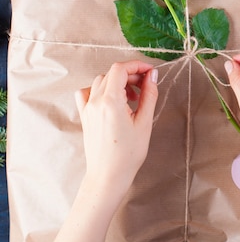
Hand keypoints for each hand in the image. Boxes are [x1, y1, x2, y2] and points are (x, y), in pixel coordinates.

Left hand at [75, 60, 157, 199]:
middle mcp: (95, 101)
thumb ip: (149, 95)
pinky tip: (112, 100)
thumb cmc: (127, 154)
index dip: (137, 65)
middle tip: (146, 85)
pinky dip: (99, 90)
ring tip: (133, 97)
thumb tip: (152, 76)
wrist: (108, 175)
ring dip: (118, 82)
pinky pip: (87, 93)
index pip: (120, 69)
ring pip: (100, 81)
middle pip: (111, 73)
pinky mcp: (85, 116)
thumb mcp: (144, 123)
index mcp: (110, 101)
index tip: (150, 71)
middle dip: (130, 74)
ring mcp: (87, 108)